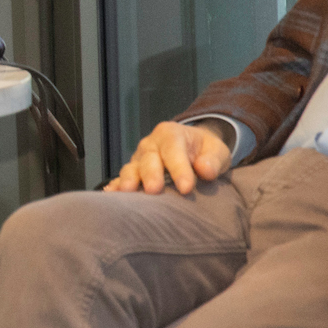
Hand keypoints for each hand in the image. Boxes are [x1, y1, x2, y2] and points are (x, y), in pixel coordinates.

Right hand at [105, 120, 233, 193]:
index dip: (179, 169)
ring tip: (128, 192)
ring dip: (129, 180)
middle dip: (150, 175)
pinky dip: (116, 185)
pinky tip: (110, 193)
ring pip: (131, 168)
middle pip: (148, 158)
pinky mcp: (133, 171)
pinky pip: (122, 178)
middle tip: (153, 190)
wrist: (193, 147)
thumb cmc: (205, 150)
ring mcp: (139, 158)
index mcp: (171, 134)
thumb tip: (204, 170)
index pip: (173, 150)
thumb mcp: (217, 150)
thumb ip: (213, 160)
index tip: (186, 187)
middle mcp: (151, 144)